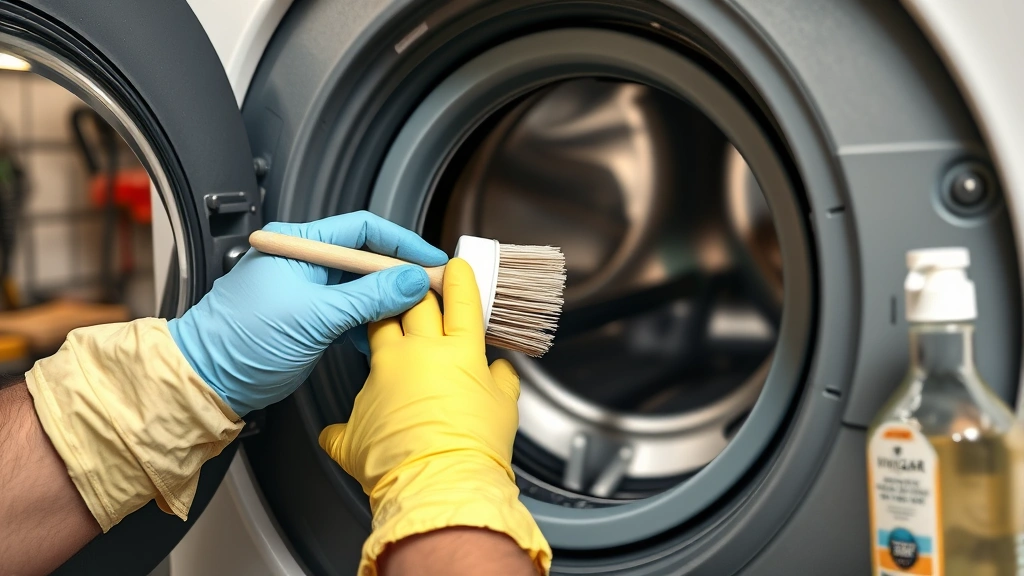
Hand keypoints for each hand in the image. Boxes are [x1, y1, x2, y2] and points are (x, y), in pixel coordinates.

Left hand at [168, 211, 447, 415]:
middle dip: (400, 277)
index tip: (431, 261)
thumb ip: (368, 298)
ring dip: (386, 304)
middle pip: (366, 259)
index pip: (363, 230)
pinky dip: (370, 325)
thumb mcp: (315, 316)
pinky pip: (351, 314)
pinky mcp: (310, 318)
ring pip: (362, 290)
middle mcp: (305, 261)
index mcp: (299, 244)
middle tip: (431, 292)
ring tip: (412, 318)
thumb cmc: (241, 341)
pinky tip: (384, 338)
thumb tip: (412, 281)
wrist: (208, 380)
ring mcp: (307, 290)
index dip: (402, 244)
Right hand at [319, 258, 550, 574]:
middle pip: (421, 303)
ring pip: (466, 311)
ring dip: (462, 286)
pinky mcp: (499, 388)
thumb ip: (342, 432)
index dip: (382, 302)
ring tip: (461, 269)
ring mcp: (468, 365)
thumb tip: (332, 435)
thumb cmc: (393, 465)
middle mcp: (429, 353)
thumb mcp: (351, 446)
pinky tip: (500, 365)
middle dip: (417, 286)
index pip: (383, 317)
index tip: (384, 295)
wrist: (434, 485)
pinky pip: (503, 369)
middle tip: (418, 274)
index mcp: (390, 361)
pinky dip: (500, 367)